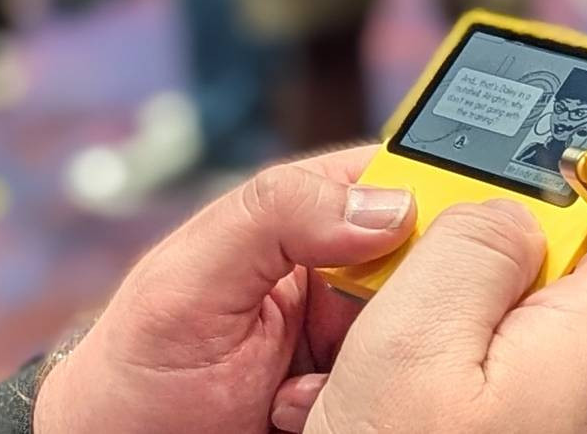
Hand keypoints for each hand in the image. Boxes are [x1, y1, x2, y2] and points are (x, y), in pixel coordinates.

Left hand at [33, 147, 416, 433]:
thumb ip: (272, 216)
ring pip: (436, 330)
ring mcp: (362, 342)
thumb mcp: (186, 282)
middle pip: (439, 259)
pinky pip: (414, 395)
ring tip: (315, 379)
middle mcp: (347, 274)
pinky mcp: (369, 401)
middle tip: (349, 326)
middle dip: (421, 296)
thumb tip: (387, 203)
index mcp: (308, 216)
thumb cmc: (135, 373)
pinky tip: (329, 415)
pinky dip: (390, 408)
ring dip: (400, 359)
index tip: (450, 232)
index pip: (402, 177)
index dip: (442, 193)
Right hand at [273, 201, 586, 432]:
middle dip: (515, 285)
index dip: (574, 199)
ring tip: (421, 394)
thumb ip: (470, 245)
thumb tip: (512, 210)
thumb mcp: (406, 346)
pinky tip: (445, 433)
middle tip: (426, 316)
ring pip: (573, 355)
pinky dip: (513, 409)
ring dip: (502, 354)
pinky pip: (569, 412)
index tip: (510, 206)